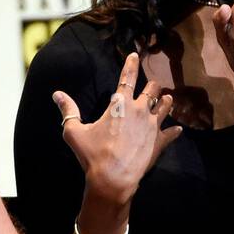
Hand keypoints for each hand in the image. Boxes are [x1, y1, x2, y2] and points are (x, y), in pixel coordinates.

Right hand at [53, 52, 180, 203]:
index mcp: (120, 104)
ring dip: (165, 101)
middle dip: (152, 86)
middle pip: (152, 90)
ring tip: (166, 99)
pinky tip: (177, 129)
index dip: (131, 65)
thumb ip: (68, 111)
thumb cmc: (92, 154)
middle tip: (152, 85)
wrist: (113, 178)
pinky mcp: (159, 142)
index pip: (127, 78)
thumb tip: (57, 94)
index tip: (136, 55)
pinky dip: (173, 130)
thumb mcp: (74, 131)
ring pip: (165, 106)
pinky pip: (171, 133)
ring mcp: (152, 126)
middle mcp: (139, 110)